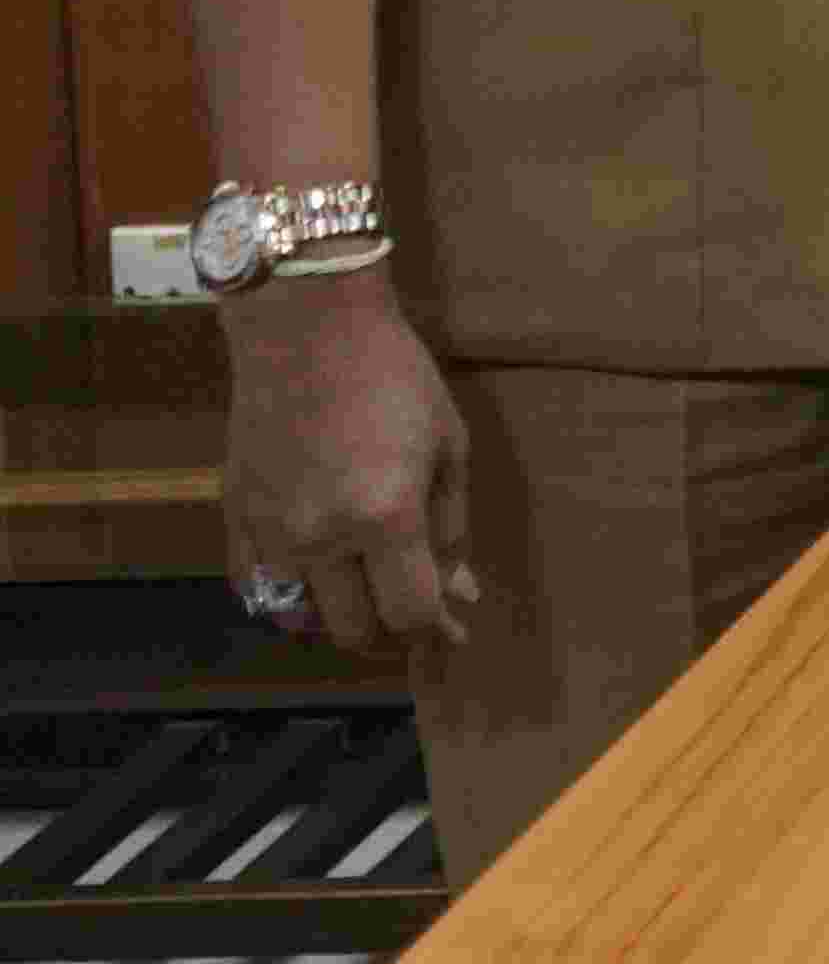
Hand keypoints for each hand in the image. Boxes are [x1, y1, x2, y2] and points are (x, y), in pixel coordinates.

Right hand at [220, 269, 473, 655]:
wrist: (305, 329)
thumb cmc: (394, 377)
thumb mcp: (448, 447)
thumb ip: (451, 528)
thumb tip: (459, 595)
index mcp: (384, 519)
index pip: (409, 613)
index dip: (435, 633)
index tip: (452, 634)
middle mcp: (319, 539)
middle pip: (352, 630)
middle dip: (389, 629)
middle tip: (410, 606)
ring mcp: (268, 533)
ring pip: (298, 617)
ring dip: (336, 616)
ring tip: (364, 591)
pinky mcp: (233, 518)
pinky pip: (252, 588)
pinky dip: (284, 597)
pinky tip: (311, 581)